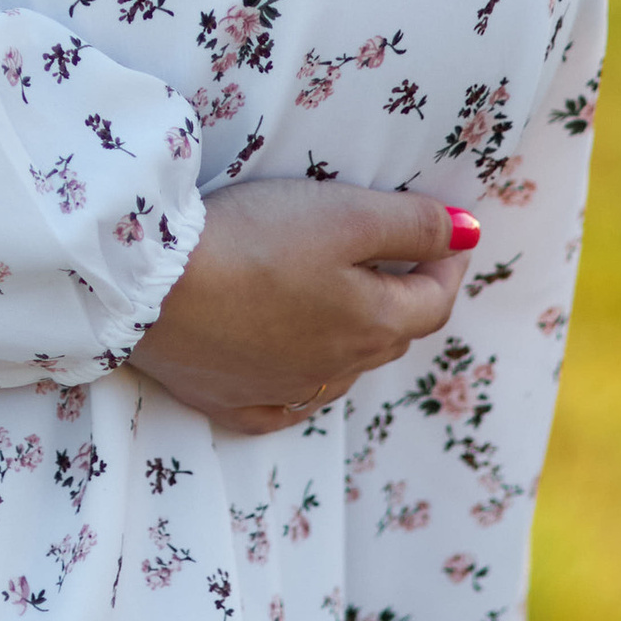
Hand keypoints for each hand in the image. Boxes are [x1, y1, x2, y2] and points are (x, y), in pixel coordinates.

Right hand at [128, 179, 474, 432]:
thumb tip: (469, 235)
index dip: (447, 262)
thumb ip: (412, 225)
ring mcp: (279, 390)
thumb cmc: (255, 240)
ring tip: (344, 304)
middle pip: (389, 336)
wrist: (151, 285)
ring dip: (352, 340)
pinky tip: (290, 379)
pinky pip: (277, 407)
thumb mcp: (345, 214)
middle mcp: (336, 368)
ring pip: (338, 372)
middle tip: (399, 260)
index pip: (434, 300)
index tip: (448, 234)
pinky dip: (294, 390)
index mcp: (372, 323)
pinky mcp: (227, 399)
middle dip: (403, 298)